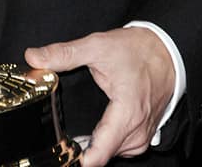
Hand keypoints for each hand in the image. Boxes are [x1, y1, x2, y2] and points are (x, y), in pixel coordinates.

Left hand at [25, 27, 174, 164]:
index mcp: (127, 113)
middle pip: (101, 156)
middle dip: (78, 148)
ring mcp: (142, 137)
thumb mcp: (97, 46)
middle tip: (59, 135)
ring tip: (74, 133)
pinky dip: (106, 142)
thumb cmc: (137, 50)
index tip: (58, 151)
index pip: (98, 156)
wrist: (167, 51)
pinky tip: (95, 129)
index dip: (76, 158)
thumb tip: (34, 57)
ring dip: (93, 146)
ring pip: (110, 154)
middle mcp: (137, 132)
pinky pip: (120, 149)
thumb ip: (64, 54)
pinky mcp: (143, 136)